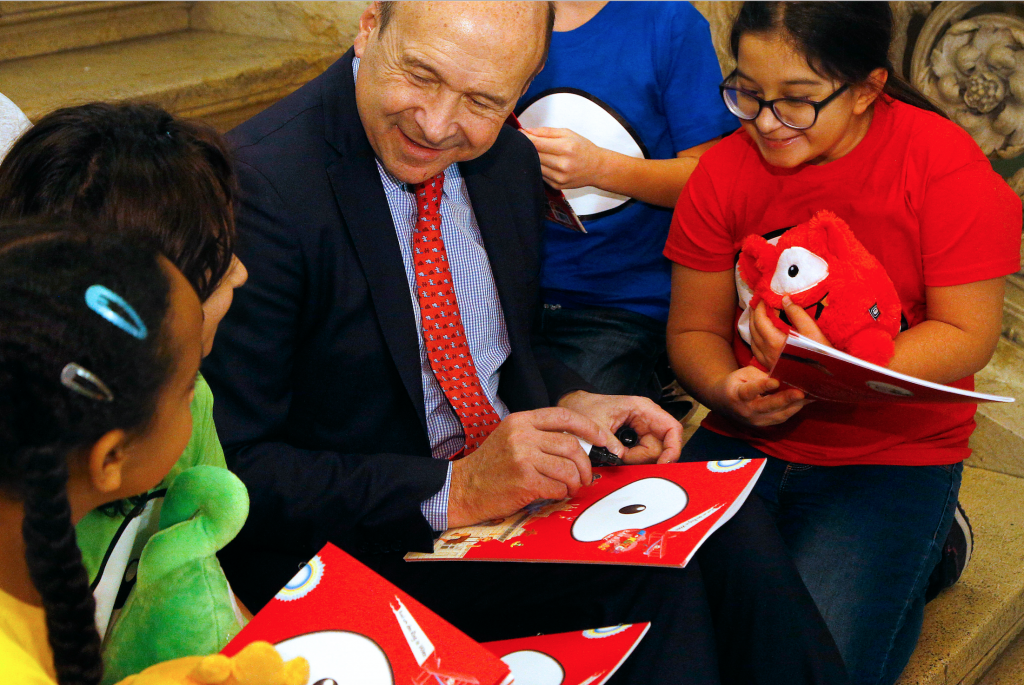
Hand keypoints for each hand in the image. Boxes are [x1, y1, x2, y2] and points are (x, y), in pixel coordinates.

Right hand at [447, 407, 613, 527]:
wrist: (463, 487)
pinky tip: (554, 494)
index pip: (564, 417)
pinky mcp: (525, 481)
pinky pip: (558, 488)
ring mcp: (523, 458)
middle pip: (572, 446)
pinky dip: (562, 494)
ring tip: (570, 487)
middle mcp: (523, 436)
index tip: (602, 438)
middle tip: (585, 476)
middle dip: (585, 464)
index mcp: (521, 421)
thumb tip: (577, 443)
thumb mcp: (511, 436)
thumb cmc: (490, 465)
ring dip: (576, 482)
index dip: (589, 427)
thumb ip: (539, 434)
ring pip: (568, 469)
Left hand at [521, 127, 606, 189]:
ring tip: (534, 151)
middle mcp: (562, 164)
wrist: (597, 168)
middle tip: (523, 141)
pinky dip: (539, 167)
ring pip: (535, 166)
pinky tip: (543, 162)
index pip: (537, 143)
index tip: (520, 133)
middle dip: (527, 147)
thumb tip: (527, 131)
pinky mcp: (556, 185)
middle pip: (534, 155)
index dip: (525, 138)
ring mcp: (559, 177)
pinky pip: (540, 175)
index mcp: (566, 148)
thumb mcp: (568, 133)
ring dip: (531, 158)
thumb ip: (546, 132)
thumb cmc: (583, 148)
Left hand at [558, 390, 682, 464]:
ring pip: (653, 453)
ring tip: (617, 452)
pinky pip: (642, 454)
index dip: (673, 449)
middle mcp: (648, 419)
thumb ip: (609, 441)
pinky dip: (633, 459)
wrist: (576, 408)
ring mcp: (644, 429)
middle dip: (644, 457)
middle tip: (623, 456)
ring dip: (637, 459)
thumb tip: (622, 457)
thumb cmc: (586, 408)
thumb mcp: (595, 424)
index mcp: (643, 409)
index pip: (672, 429)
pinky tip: (620, 454)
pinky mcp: (637, 439)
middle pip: (662, 446)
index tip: (663, 464)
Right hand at [709, 364, 808, 426]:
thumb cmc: (735, 383)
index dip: (762, 387)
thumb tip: (782, 377)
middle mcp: (746, 410)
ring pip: (777, 415)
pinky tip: (802, 403)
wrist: (723, 403)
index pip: (749, 391)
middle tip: (800, 393)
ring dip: (793, 407)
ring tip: (807, 398)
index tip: (775, 382)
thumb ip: (760, 376)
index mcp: (737, 394)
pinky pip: (780, 418)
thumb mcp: (743, 374)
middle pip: (767, 406)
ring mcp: (755, 420)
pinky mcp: (763, 425)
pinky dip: (791, 411)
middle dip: (785, 400)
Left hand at [749, 297, 832, 368]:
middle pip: (753, 330)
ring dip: (753, 327)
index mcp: (775, 343)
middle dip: (754, 315)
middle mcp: (767, 353)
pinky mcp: (772, 367)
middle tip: (758, 303)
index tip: (763, 297)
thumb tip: (784, 299)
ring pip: (753, 341)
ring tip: (757, 316)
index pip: (760, 321)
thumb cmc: (822, 354)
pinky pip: (757, 351)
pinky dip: (756, 339)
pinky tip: (761, 335)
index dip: (760, 307)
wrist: (827, 379)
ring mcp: (768, 362)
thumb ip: (797, 314)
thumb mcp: (812, 331)